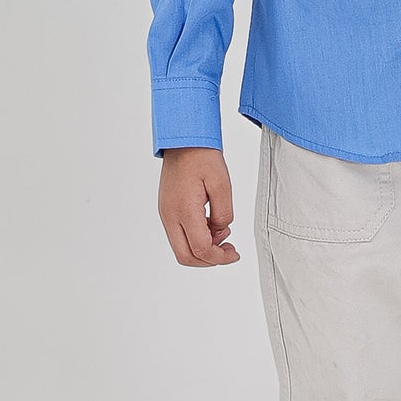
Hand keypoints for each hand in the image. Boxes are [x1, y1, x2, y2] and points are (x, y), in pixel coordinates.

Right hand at [158, 146, 239, 266]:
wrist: (183, 140)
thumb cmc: (202, 156)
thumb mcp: (222, 184)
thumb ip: (224, 213)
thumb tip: (221, 230)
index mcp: (184, 210)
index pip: (200, 249)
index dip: (220, 258)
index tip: (234, 255)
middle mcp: (170, 216)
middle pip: (186, 257)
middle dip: (209, 260)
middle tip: (228, 250)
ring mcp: (166, 213)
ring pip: (181, 247)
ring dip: (202, 249)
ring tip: (222, 232)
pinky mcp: (166, 209)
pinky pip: (179, 235)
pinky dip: (195, 238)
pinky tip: (211, 225)